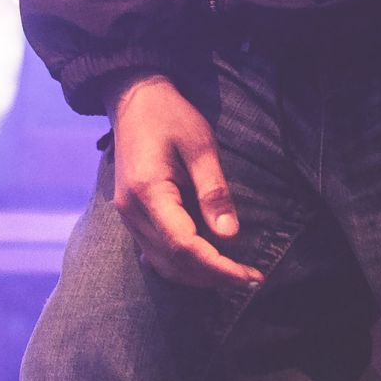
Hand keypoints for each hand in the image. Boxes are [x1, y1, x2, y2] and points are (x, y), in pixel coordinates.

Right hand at [105, 74, 258, 287]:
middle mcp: (132, 212)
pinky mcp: (132, 216)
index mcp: (148, 192)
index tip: (251, 275)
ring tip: (235, 275)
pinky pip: (156, 254)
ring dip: (200, 276)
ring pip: (163, 264)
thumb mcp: (200, 145)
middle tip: (252, 279)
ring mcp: (128, 216)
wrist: (134, 101)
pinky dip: (184, 266)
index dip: (218, 267)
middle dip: (214, 277)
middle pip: (174, 262)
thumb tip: (229, 235)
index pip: (184, 246)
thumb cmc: (170, 117)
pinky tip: (208, 264)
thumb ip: (213, 190)